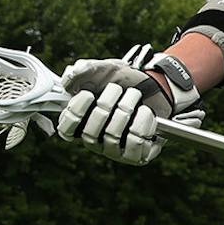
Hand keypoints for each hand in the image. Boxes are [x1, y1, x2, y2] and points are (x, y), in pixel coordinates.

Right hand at [56, 58, 181, 164]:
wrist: (157, 86)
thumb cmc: (125, 81)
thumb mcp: (104, 68)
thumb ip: (84, 69)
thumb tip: (68, 79)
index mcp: (83, 122)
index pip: (66, 129)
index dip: (74, 113)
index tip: (88, 94)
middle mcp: (97, 140)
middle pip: (90, 133)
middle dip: (105, 105)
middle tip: (117, 88)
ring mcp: (116, 150)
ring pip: (112, 137)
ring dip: (126, 109)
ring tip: (134, 94)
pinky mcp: (137, 155)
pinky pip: (135, 145)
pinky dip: (142, 123)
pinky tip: (146, 111)